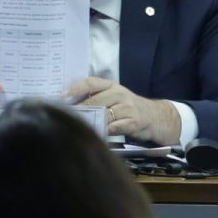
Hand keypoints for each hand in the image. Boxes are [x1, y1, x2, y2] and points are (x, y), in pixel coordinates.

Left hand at [64, 77, 181, 143]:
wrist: (156, 117)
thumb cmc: (129, 108)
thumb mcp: (114, 97)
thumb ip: (96, 98)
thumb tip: (68, 104)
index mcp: (112, 85)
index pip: (91, 83)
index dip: (75, 90)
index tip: (61, 98)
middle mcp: (121, 94)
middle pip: (95, 100)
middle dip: (80, 110)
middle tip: (67, 117)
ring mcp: (129, 108)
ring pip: (104, 115)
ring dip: (91, 122)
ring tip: (79, 127)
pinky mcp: (135, 122)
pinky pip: (114, 127)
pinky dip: (104, 132)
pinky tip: (97, 134)